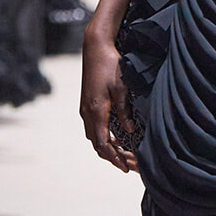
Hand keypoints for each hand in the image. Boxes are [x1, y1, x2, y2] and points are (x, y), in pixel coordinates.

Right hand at [80, 29, 138, 172]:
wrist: (95, 48)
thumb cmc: (110, 65)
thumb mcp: (122, 88)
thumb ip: (125, 111)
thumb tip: (130, 130)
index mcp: (96, 111)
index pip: (103, 144)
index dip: (114, 158)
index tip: (125, 168)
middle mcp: (87, 113)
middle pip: (98, 144)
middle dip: (113, 157)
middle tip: (129, 166)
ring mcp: (85, 109)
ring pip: (95, 137)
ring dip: (108, 148)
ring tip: (125, 155)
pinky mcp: (87, 104)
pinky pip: (94, 128)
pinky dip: (104, 137)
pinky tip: (116, 138)